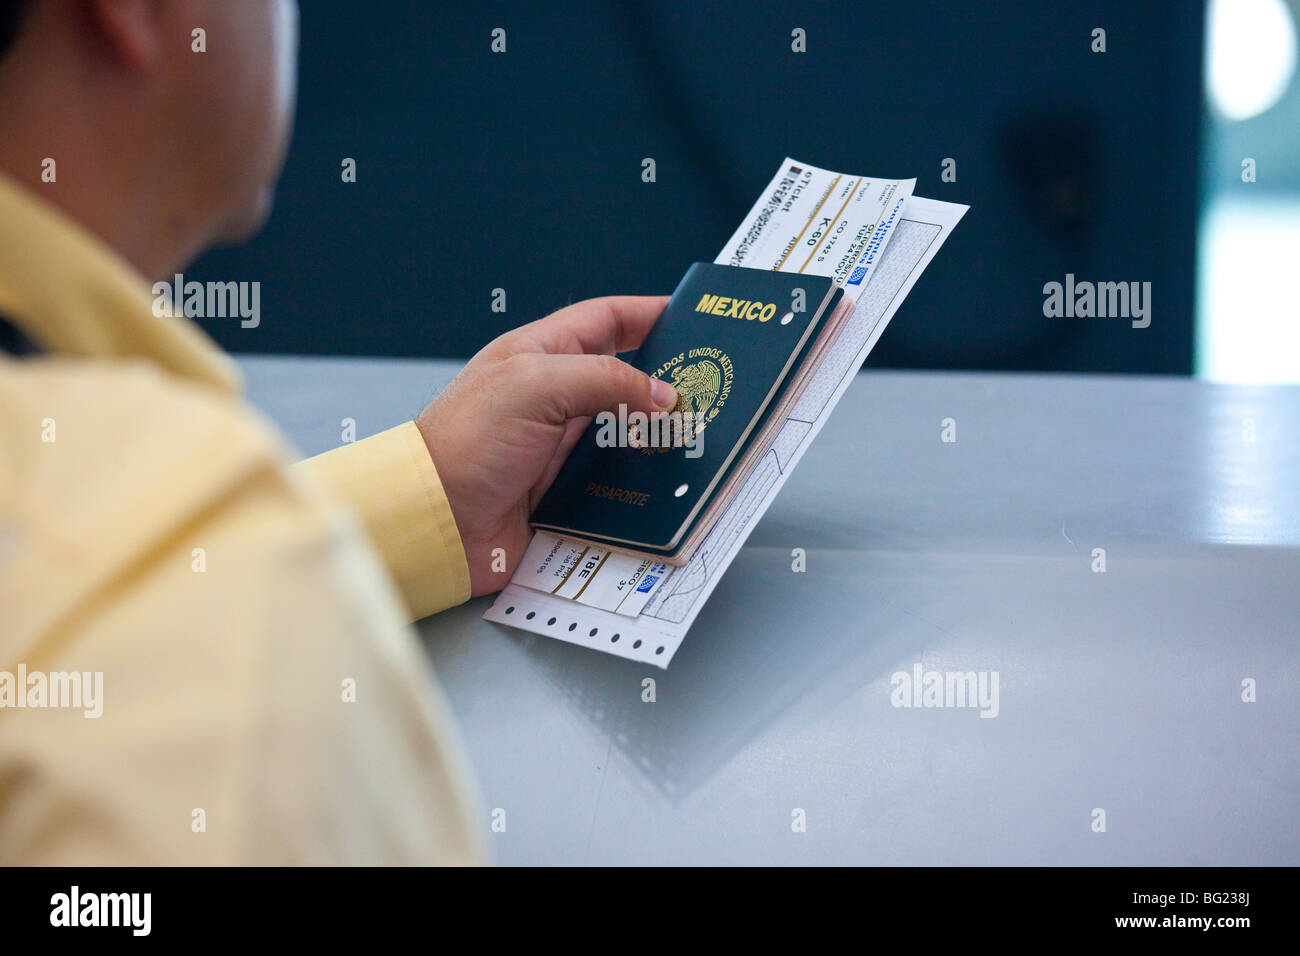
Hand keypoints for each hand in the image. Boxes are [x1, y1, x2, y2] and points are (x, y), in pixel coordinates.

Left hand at [415, 295, 675, 596]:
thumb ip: (605, 380)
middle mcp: (553, 399)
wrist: (432, 522)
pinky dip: (642, 489)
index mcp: (541, 355)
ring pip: (627, 437)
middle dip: (667, 383)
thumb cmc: (462, 444)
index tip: (695, 318)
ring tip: (699, 441)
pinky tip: (664, 489)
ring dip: (659, 441)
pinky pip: (616, 487)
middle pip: (624, 380)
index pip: (606, 321)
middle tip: (712, 386)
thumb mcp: (535, 387)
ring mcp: (558, 448)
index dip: (650, 315)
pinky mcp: (563, 495)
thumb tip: (661, 393)